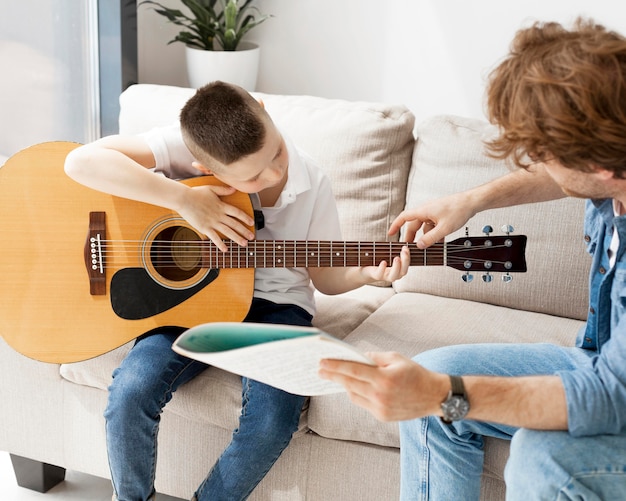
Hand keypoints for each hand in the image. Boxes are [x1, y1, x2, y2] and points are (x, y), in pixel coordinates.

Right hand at [177, 184, 255, 251]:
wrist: (183, 199)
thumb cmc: (196, 193)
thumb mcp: (211, 189)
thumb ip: (223, 190)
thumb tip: (234, 189)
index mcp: (221, 205)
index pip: (237, 212)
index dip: (245, 218)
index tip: (252, 222)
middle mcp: (219, 215)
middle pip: (235, 224)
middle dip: (244, 231)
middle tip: (252, 237)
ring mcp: (212, 222)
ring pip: (227, 231)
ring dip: (237, 238)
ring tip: (244, 244)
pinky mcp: (204, 228)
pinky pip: (214, 237)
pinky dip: (220, 244)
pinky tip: (226, 249)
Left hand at [319, 352, 447, 421]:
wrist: (434, 397)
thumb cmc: (415, 373)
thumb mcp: (396, 358)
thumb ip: (375, 357)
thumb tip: (356, 357)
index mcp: (384, 378)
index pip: (353, 370)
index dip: (335, 366)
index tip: (321, 363)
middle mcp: (381, 395)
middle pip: (349, 384)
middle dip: (333, 376)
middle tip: (320, 370)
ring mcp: (380, 408)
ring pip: (353, 395)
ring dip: (345, 385)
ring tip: (336, 376)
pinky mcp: (382, 416)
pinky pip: (362, 403)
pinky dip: (356, 394)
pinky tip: (353, 386)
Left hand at [361, 244, 410, 282]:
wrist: (365, 270)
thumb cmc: (378, 261)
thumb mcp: (387, 255)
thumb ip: (393, 250)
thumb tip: (398, 237)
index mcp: (398, 270)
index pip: (406, 265)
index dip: (408, 257)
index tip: (405, 247)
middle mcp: (394, 275)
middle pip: (403, 271)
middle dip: (405, 261)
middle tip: (404, 251)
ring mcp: (385, 276)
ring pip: (394, 276)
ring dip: (397, 267)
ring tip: (397, 258)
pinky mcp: (376, 276)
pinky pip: (380, 274)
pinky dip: (382, 268)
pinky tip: (384, 262)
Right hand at [388, 192, 475, 248]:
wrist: (472, 202)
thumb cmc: (458, 210)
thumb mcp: (444, 228)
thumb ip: (430, 238)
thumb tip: (419, 245)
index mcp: (423, 211)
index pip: (404, 217)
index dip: (395, 225)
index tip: (390, 233)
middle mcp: (426, 210)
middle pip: (413, 224)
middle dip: (410, 237)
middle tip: (409, 248)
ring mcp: (433, 212)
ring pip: (424, 226)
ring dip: (424, 237)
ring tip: (426, 248)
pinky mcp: (440, 214)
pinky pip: (432, 226)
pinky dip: (433, 234)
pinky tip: (438, 242)